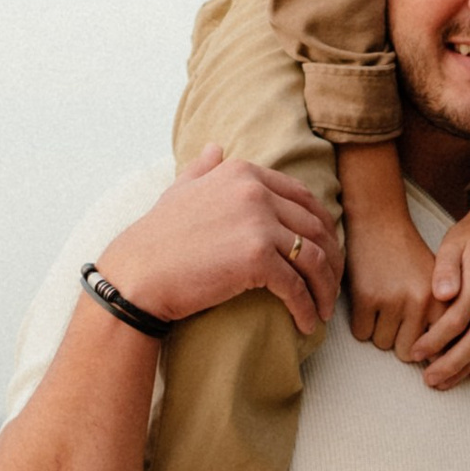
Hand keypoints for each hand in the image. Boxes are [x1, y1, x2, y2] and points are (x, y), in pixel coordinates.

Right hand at [95, 145, 341, 335]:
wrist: (137, 274)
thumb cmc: (156, 238)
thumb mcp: (180, 190)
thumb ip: (203, 168)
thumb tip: (216, 147)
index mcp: (242, 173)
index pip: (302, 197)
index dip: (322, 227)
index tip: (326, 252)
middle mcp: (254, 191)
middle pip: (316, 227)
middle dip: (331, 260)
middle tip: (332, 286)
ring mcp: (258, 222)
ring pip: (314, 258)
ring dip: (325, 287)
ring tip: (322, 309)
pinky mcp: (257, 258)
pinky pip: (297, 286)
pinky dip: (307, 307)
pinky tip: (306, 323)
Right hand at [344, 191, 438, 358]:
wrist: (380, 222)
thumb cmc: (410, 258)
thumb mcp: (437, 285)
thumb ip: (443, 319)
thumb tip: (438, 363)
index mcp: (443, 301)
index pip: (440, 349)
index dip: (430, 354)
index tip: (426, 354)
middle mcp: (421, 302)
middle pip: (408, 353)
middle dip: (400, 341)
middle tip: (397, 319)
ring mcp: (394, 300)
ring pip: (383, 344)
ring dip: (379, 332)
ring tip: (383, 306)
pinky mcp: (367, 297)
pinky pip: (362, 333)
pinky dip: (361, 323)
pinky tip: (367, 302)